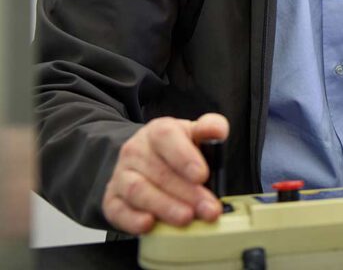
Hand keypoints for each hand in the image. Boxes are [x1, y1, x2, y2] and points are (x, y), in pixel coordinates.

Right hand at [102, 113, 227, 233]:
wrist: (146, 160)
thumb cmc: (178, 149)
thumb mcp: (195, 134)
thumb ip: (210, 128)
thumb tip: (218, 131)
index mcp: (158, 131)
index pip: (166, 137)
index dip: (184, 157)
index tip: (202, 175)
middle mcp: (135, 150)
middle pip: (159, 171)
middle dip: (187, 193)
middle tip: (209, 209)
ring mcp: (121, 175)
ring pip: (138, 191)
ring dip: (164, 207)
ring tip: (186, 218)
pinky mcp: (112, 199)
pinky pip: (118, 210)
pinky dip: (132, 219)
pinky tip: (149, 225)